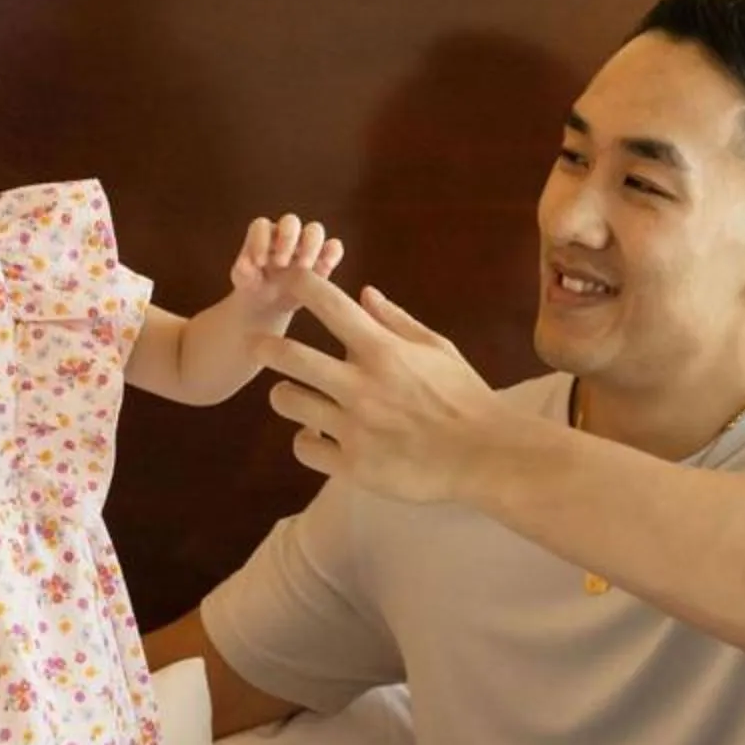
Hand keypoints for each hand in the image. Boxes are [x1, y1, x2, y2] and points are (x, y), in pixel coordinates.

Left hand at [227, 215, 345, 326]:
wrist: (268, 302)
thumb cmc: (253, 285)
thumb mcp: (243, 281)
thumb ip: (242, 272)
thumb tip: (245, 265)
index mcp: (263, 234)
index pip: (262, 226)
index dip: (260, 240)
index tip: (258, 263)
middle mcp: (285, 234)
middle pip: (291, 221)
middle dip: (287, 238)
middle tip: (281, 263)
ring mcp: (306, 245)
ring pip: (315, 230)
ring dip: (311, 245)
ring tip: (303, 267)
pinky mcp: (322, 259)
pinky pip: (334, 247)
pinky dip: (333, 254)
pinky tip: (326, 267)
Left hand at [258, 275, 502, 503]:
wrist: (486, 456)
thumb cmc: (465, 397)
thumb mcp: (438, 349)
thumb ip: (396, 321)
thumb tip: (364, 293)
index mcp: (383, 351)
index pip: (330, 305)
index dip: (301, 285)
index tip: (287, 279)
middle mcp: (362, 386)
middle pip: (290, 356)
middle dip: (265, 346)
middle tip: (258, 345)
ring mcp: (355, 427)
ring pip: (288, 402)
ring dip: (284, 395)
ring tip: (292, 396)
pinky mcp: (353, 465)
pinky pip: (304, 447)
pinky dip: (306, 440)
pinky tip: (316, 435)